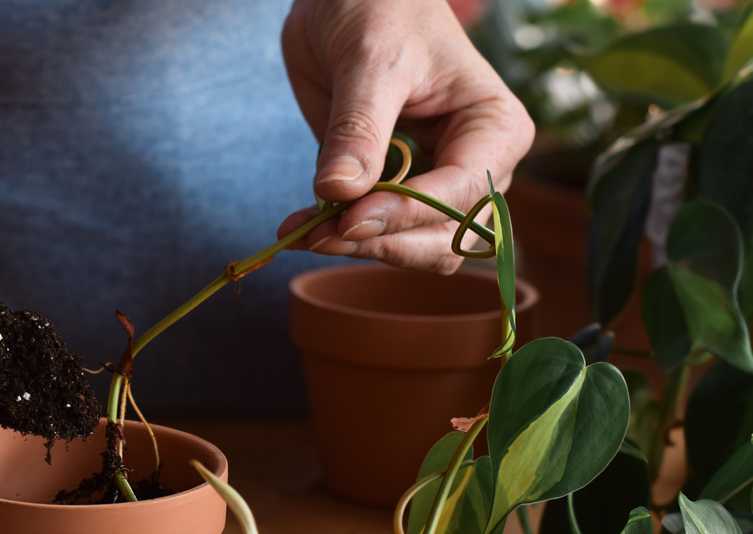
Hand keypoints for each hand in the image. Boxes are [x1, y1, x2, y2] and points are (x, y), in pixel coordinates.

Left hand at [278, 0, 534, 272]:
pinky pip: (374, 233)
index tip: (350, 218)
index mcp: (495, 129)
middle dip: (384, 242)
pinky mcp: (391, 190)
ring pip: (412, 247)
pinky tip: (300, 227)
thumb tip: (340, 192)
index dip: (406, 214)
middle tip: (322, 235)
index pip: (462, 193)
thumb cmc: (380, 6)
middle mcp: (475, 166)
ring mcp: (433, 184)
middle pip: (444, 238)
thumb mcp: (370, 59)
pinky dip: (337, 238)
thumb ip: (358, 128)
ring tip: (306, 232)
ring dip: (359, 248)